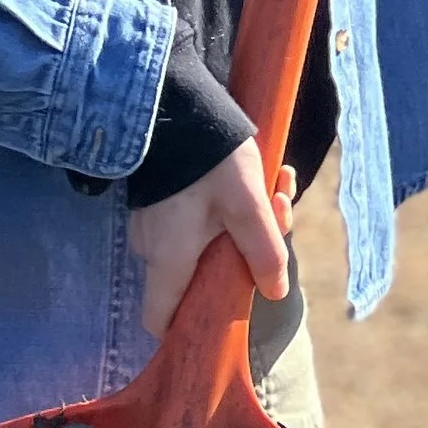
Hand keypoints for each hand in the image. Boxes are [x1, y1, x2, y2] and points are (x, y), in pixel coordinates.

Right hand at [129, 147, 294, 337]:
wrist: (173, 101)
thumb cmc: (210, 158)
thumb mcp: (248, 206)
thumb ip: (264, 253)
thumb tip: (274, 293)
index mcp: (168, 259)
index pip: (159, 319)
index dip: (185, 327)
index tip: (220, 314)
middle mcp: (151, 247)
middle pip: (195, 276)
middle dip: (240, 256)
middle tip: (276, 214)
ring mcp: (150, 222)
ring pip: (198, 243)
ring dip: (238, 224)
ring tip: (273, 185)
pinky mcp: (157, 198)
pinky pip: (190, 219)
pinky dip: (222, 207)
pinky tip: (254, 175)